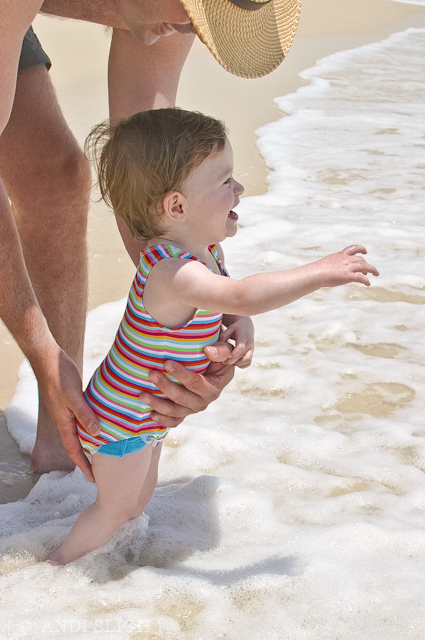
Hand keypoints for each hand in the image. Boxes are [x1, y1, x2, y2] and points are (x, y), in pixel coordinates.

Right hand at [37, 350, 99, 481]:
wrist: (47, 359)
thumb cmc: (59, 376)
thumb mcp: (74, 396)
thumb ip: (85, 414)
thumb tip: (96, 434)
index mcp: (64, 423)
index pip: (74, 450)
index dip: (84, 465)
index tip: (93, 479)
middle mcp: (64, 420)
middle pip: (76, 445)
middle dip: (87, 458)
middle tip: (101, 469)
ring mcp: (66, 411)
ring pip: (79, 432)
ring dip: (89, 442)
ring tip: (103, 449)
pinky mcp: (70, 402)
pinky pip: (81, 419)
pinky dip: (90, 426)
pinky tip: (99, 423)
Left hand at [139, 355, 234, 427]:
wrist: (216, 368)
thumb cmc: (218, 357)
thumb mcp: (225, 351)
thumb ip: (221, 350)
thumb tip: (208, 350)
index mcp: (214, 387)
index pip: (196, 383)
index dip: (181, 375)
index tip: (166, 363)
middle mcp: (204, 401)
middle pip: (182, 398)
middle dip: (165, 386)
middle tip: (151, 374)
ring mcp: (193, 408)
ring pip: (175, 411)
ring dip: (158, 404)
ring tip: (143, 394)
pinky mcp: (185, 412)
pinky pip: (174, 421)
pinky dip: (163, 419)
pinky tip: (151, 414)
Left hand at [205, 316, 254, 368]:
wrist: (246, 327)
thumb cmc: (235, 329)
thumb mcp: (229, 329)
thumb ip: (224, 337)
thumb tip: (220, 347)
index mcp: (243, 336)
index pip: (241, 346)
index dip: (234, 353)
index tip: (227, 355)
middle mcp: (249, 343)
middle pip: (242, 355)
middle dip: (232, 360)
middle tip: (223, 361)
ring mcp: (251, 349)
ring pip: (247, 360)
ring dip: (237, 363)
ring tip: (229, 361)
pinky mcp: (251, 353)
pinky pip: (248, 362)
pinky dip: (241, 365)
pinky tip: (235, 362)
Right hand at [318, 245, 378, 286]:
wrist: (317, 273)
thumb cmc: (317, 270)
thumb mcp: (327, 262)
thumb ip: (332, 264)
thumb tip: (330, 269)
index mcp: (340, 255)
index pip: (353, 248)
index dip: (361, 249)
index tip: (365, 251)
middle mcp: (346, 260)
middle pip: (361, 259)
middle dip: (366, 264)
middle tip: (368, 270)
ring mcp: (348, 267)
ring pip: (365, 267)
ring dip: (372, 270)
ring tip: (375, 274)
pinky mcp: (348, 276)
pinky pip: (361, 278)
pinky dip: (366, 281)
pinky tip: (368, 284)